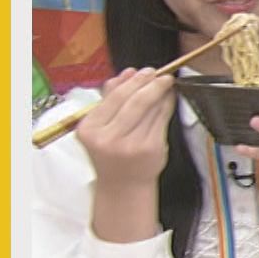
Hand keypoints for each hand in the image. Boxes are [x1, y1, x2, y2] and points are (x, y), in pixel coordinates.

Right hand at [79, 68, 175, 187]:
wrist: (122, 186)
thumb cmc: (112, 154)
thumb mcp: (101, 128)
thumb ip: (111, 99)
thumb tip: (128, 73)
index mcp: (89, 129)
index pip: (114, 97)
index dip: (132, 81)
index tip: (145, 71)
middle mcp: (108, 137)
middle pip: (133, 101)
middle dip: (150, 84)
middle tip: (160, 75)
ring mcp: (130, 144)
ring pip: (150, 109)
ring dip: (161, 93)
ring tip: (166, 84)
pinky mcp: (151, 149)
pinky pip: (161, 120)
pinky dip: (166, 106)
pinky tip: (169, 100)